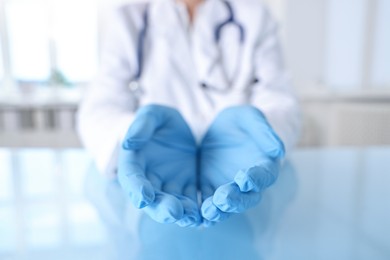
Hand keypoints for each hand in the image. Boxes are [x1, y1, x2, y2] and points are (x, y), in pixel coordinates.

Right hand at [117, 105, 200, 226]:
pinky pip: (190, 200)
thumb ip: (142, 125)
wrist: (179, 127)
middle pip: (151, 199)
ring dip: (180, 212)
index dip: (136, 188)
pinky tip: (203, 214)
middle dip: (160, 208)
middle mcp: (149, 178)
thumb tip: (129, 142)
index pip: (131, 177)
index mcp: (134, 161)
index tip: (145, 196)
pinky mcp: (186, 186)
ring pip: (171, 203)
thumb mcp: (153, 114)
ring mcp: (168, 184)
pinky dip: (195, 209)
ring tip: (191, 216)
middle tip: (173, 212)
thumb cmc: (159, 119)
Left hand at [199, 106, 284, 223]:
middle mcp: (248, 182)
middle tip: (223, 198)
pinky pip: (209, 203)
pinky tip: (197, 217)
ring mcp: (229, 187)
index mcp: (263, 164)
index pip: (264, 175)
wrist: (218, 127)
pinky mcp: (210, 188)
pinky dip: (205, 212)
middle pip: (248, 197)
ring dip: (220, 211)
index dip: (256, 179)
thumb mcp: (250, 117)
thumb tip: (279, 150)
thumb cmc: (240, 121)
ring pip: (228, 205)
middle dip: (236, 200)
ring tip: (208, 212)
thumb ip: (263, 131)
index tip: (244, 178)